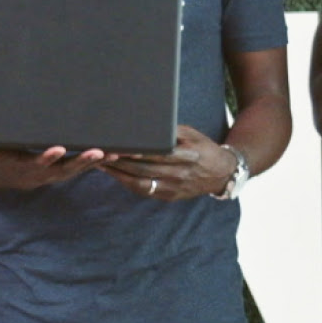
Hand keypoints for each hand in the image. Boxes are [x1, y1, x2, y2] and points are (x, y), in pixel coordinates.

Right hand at [0, 145, 112, 190]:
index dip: (44, 158)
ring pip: (71, 171)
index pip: (31, 163)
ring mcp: (44, 175)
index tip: (56, 151)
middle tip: (97, 153)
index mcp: (13, 166)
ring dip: (92, 163)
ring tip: (113, 153)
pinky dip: (92, 163)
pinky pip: (75, 169)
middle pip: (59, 170)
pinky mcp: (53, 172)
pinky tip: (110, 155)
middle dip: (79, 162)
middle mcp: (32, 174)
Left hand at [101, 126, 232, 200]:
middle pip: (144, 169)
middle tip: (100, 153)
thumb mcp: (192, 134)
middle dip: (120, 162)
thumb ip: (170, 131)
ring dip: (119, 174)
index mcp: (186, 156)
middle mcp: (179, 175)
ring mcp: (174, 188)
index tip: (117, 146)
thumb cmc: (203, 149)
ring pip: (141, 183)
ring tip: (101, 164)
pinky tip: (115, 175)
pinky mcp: (169, 197)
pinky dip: (128, 183)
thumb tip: (144, 125)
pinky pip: (145, 191)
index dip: (135, 152)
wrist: (221, 174)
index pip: (156, 154)